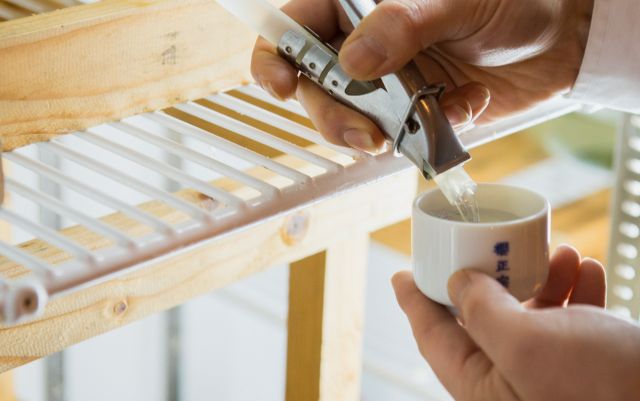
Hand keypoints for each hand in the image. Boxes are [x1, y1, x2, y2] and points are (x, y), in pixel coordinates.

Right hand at [252, 0, 593, 151]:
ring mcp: (389, 81)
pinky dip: (426, 132)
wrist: (561, 38)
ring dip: (375, 133)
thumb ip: (402, 23)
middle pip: (316, 86)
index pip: (297, 26)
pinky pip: (400, 134)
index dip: (276, 57)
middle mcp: (366, 43)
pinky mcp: (414, 112)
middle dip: (333, 117)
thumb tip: (352, 61)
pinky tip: (462, 105)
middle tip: (363, 135)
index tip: (281, 85)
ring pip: (352, 118)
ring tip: (407, 133)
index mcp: (362, 3)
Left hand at [392, 245, 639, 400]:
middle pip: (481, 321)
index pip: (433, 338)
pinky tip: (588, 270)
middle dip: (489, 279)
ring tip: (560, 252)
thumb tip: (457, 283)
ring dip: (542, 277)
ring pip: (530, 315)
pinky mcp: (587, 367)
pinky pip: (570, 322)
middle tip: (488, 245)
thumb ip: (481, 311)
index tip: (401, 275)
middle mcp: (512, 384)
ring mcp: (550, 376)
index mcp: (484, 388)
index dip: (414, 303)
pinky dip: (576, 292)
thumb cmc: (604, 388)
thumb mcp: (527, 343)